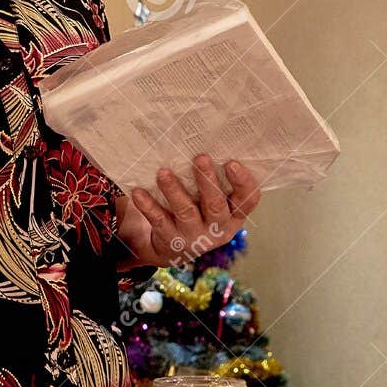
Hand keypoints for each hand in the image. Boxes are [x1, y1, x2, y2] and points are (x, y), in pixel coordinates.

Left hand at [115, 155, 259, 267]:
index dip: (243, 182)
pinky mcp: (170, 241)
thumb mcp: (210, 200)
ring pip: (186, 212)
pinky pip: (159, 221)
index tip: (232, 162)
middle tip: (200, 157)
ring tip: (163, 172)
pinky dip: (149, 206)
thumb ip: (214, 180)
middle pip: (215, 205)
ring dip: (174, 190)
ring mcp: (194, 236)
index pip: (247, 200)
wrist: (172, 248)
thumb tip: (204, 139)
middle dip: (207, 181)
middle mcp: (217, 228)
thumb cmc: (197, 211)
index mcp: (233, 215)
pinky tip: (139, 192)